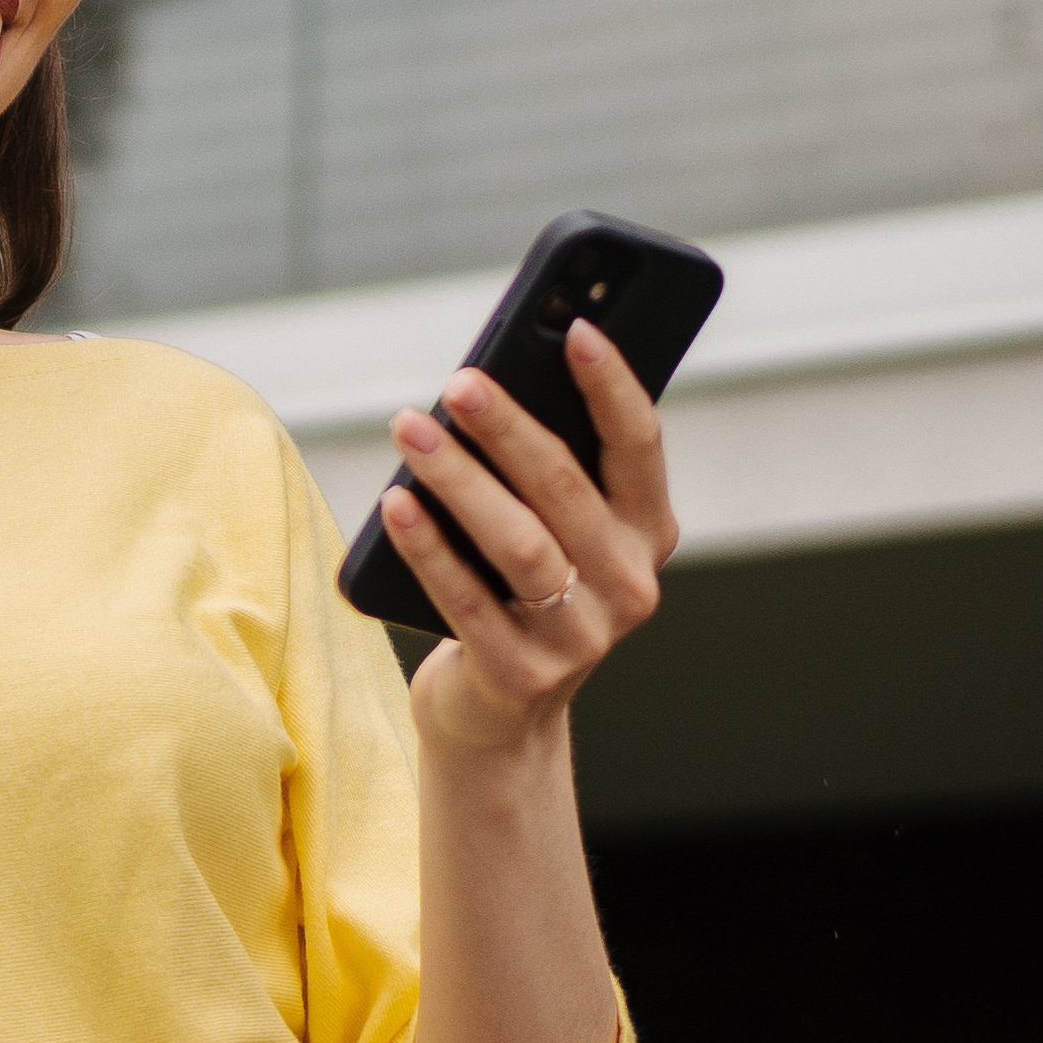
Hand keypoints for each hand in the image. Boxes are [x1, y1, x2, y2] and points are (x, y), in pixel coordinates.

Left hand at [380, 320, 679, 756]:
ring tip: (409, 429)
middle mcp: (630, 585)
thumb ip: (541, 472)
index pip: (639, 446)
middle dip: (508, 427)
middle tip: (459, 381)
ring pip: (520, 543)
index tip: (575, 328)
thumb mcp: (548, 532)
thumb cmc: (515, 594)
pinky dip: (428, 547)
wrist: (496, 715)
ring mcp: (581, 636)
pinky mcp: (523, 674)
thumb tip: (486, 387)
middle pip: (566, 489)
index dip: (611, 386)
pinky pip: (466, 598)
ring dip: (459, 479)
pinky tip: (393, 503)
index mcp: (649, 534)